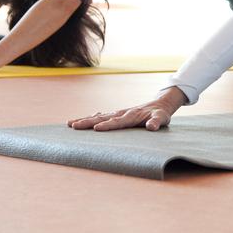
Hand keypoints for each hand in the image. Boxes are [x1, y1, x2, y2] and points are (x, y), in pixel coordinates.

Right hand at [67, 87, 187, 131]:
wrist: (160, 104)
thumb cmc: (160, 114)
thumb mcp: (162, 118)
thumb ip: (157, 122)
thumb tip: (152, 127)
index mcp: (132, 116)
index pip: (118, 122)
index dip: (108, 125)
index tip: (96, 128)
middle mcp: (122, 113)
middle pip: (103, 118)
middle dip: (88, 122)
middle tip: (74, 126)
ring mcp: (118, 113)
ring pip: (99, 116)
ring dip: (85, 119)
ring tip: (70, 123)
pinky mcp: (117, 115)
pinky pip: (101, 116)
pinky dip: (91, 118)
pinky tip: (81, 121)